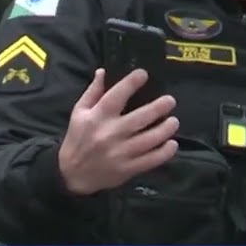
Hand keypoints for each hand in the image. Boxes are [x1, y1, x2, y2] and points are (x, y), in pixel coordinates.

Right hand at [56, 68, 178, 194]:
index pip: (116, 96)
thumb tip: (103, 71)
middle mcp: (110, 134)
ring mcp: (119, 153)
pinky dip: (164, 152)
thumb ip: (93, 92)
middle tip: (170, 100)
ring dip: (165, 129)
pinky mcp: (127, 169)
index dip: (131, 83)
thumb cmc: (77, 138)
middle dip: (158, 108)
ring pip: (149, 139)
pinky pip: (150, 160)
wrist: (72, 174)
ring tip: (174, 121)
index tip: (144, 74)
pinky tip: (172, 144)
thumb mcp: (79, 113)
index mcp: (97, 117)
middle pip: (139, 118)